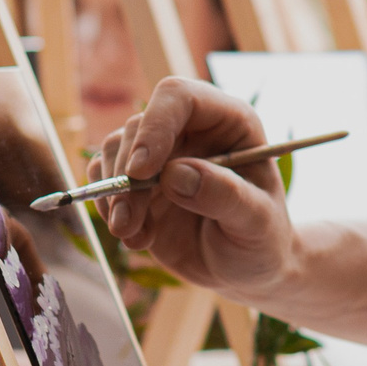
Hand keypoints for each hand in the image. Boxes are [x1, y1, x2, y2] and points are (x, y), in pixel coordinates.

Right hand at [92, 79, 298, 303]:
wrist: (245, 268)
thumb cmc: (261, 239)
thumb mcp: (257, 223)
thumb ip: (225, 196)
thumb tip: (175, 174)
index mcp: (229, 122)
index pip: (180, 96)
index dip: (155, 125)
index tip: (141, 171)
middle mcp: (190, 130)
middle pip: (138, 126)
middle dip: (126, 176)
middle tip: (128, 222)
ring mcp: (161, 155)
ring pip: (114, 151)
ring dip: (114, 195)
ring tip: (133, 235)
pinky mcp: (137, 182)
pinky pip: (104, 180)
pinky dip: (109, 209)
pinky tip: (137, 239)